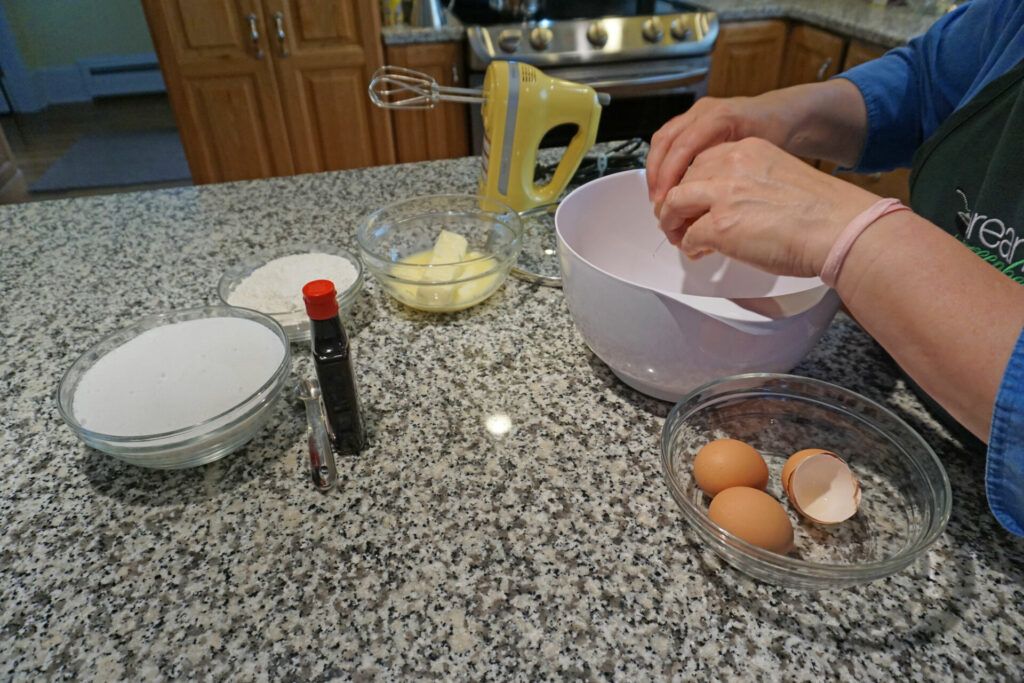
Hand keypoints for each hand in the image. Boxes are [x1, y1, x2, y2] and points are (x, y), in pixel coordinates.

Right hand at [646, 95, 789, 205]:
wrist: (783, 115)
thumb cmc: (778, 136)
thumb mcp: (759, 155)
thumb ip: (730, 172)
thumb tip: (703, 201)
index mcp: (721, 117)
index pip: (683, 145)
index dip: (669, 174)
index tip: (665, 200)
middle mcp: (704, 111)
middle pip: (666, 139)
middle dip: (656, 173)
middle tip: (657, 202)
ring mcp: (696, 113)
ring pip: (662, 138)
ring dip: (655, 168)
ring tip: (657, 196)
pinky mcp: (692, 120)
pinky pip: (669, 139)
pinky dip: (663, 162)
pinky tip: (666, 184)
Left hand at [656, 138, 879, 276]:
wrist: (837, 228)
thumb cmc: (821, 213)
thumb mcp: (780, 179)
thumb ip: (752, 184)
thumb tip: (735, 208)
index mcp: (748, 150)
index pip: (704, 160)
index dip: (694, 183)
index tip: (693, 198)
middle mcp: (731, 165)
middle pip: (684, 180)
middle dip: (676, 203)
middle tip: (679, 222)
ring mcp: (721, 194)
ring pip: (674, 204)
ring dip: (672, 222)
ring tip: (679, 237)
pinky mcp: (718, 224)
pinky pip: (689, 236)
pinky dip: (689, 246)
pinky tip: (699, 252)